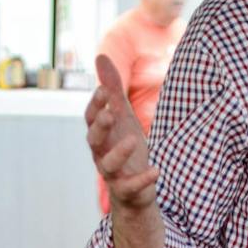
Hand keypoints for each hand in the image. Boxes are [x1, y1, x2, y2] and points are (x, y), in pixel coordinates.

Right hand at [86, 56, 157, 212]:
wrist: (133, 189)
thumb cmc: (125, 147)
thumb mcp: (122, 116)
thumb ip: (113, 89)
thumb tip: (100, 56)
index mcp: (101, 134)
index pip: (91, 118)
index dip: (96, 105)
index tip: (104, 90)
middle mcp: (101, 153)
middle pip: (93, 140)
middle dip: (100, 126)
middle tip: (110, 113)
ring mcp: (113, 173)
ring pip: (108, 165)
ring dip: (118, 152)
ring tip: (133, 140)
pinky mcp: (127, 190)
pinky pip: (130, 187)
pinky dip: (142, 180)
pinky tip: (156, 171)